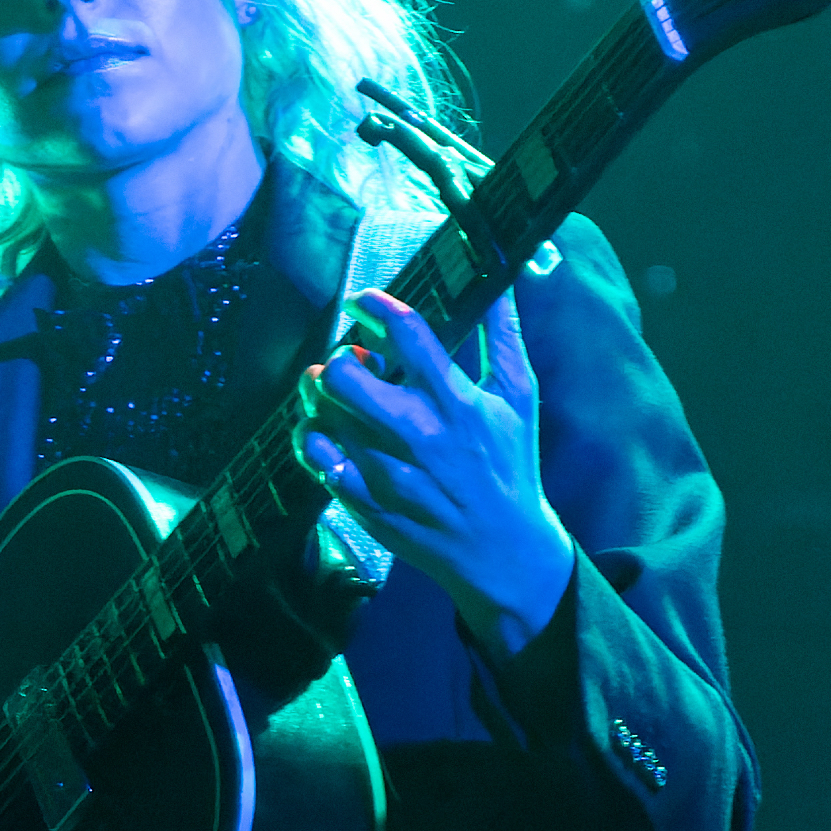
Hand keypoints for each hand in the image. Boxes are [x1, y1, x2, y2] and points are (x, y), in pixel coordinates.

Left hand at [293, 288, 574, 656]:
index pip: (407, 334)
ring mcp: (386, 472)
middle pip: (346, 376)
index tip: (363, 301)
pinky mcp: (364, 502)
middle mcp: (418, 436)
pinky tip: (326, 429)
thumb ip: (503, 334)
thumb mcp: (519, 397)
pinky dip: (312, 435)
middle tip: (351, 358)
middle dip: (340, 356)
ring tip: (333, 390)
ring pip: (323, 413)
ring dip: (319, 391)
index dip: (375, 306)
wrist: (502, 551)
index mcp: (458, 403)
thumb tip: (501, 279)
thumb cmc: (510, 466)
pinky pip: (315, 457)